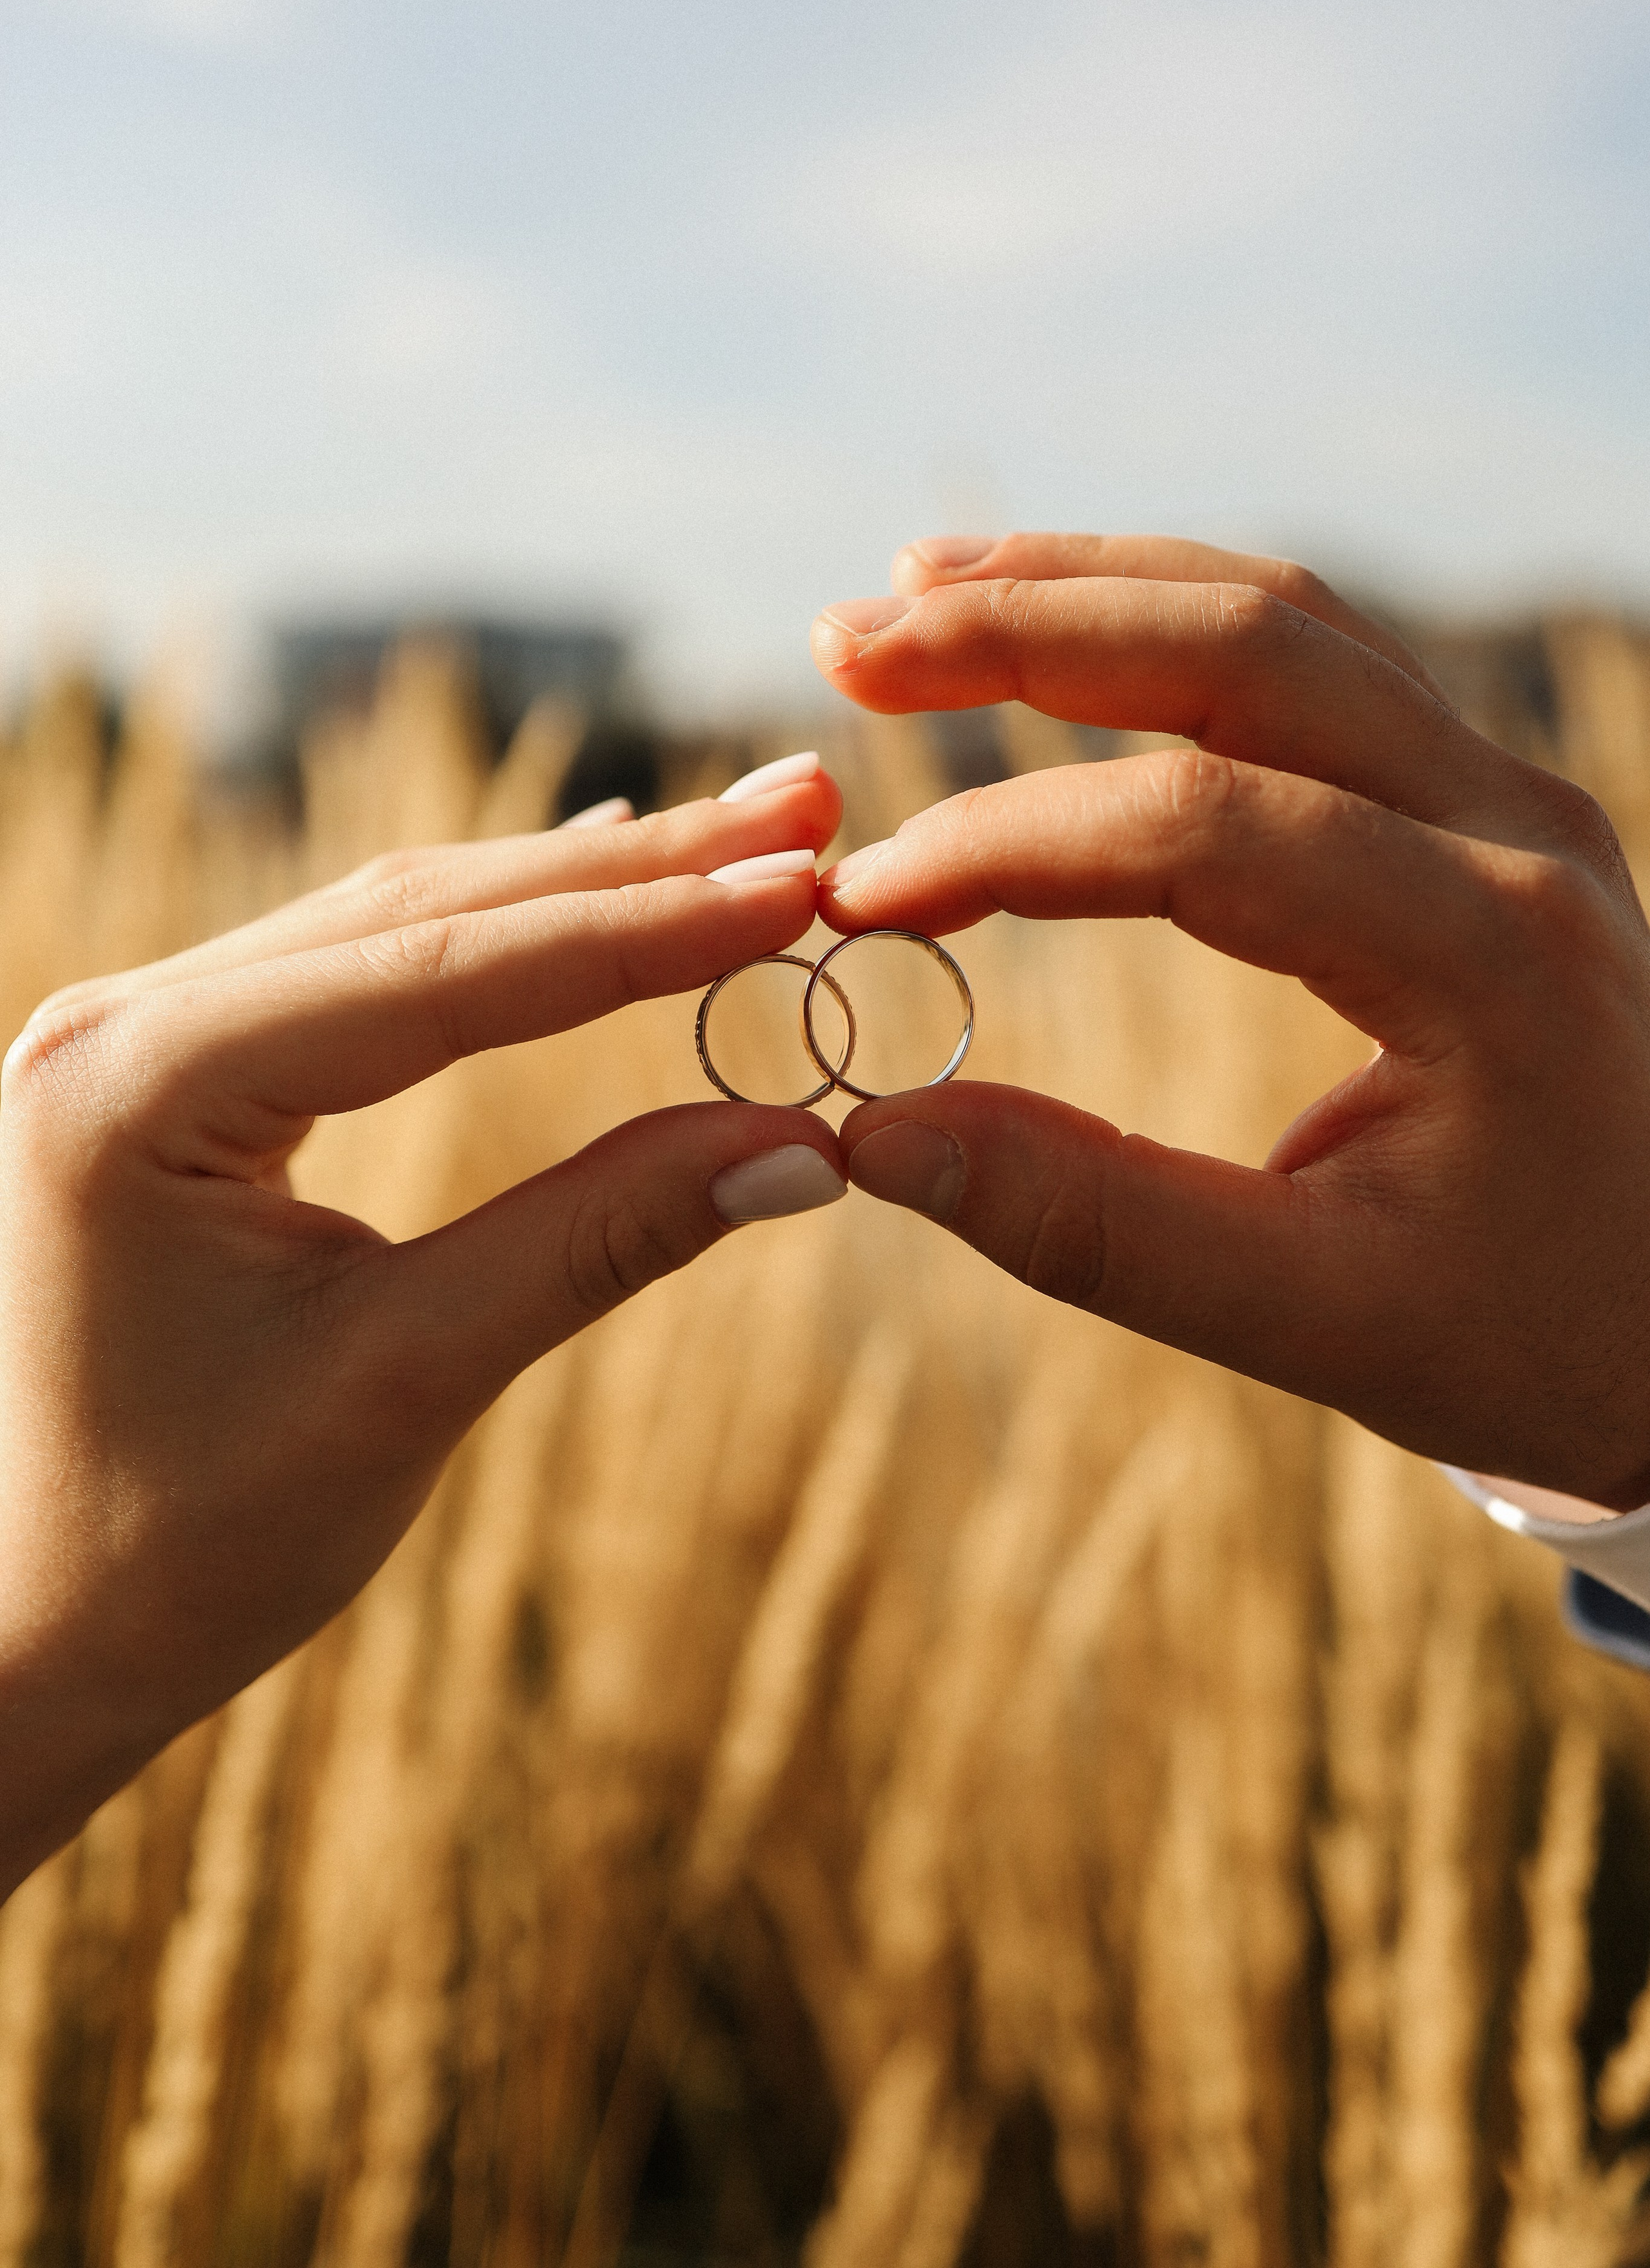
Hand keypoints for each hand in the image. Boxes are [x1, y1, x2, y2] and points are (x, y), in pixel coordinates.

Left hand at [0, 761, 844, 1894]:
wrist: (49, 1624)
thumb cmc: (198, 1537)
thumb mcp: (411, 1379)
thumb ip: (600, 1238)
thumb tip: (804, 1144)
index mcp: (136, 1087)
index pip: (442, 971)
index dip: (639, 931)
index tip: (795, 886)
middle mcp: (122, 1023)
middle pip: (427, 911)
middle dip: (632, 869)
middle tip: (805, 814)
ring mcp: (145, 1034)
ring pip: (405, 921)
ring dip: (582, 885)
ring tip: (747, 841)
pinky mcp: (186, 1067)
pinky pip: (371, 968)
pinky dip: (506, 937)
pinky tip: (605, 879)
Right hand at [811, 532, 1649, 1515]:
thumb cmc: (1535, 1335)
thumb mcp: (1323, 1321)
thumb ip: (1099, 1227)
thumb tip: (876, 1139)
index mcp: (1491, 955)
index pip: (1203, 828)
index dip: (1004, 844)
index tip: (855, 894)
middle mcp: (1517, 829)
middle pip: (1249, 646)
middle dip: (1029, 625)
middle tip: (847, 644)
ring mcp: (1510, 795)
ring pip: (1282, 620)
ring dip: (1087, 591)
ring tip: (910, 591)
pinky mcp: (1483, 801)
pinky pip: (1312, 662)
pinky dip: (1164, 626)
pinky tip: (1051, 631)